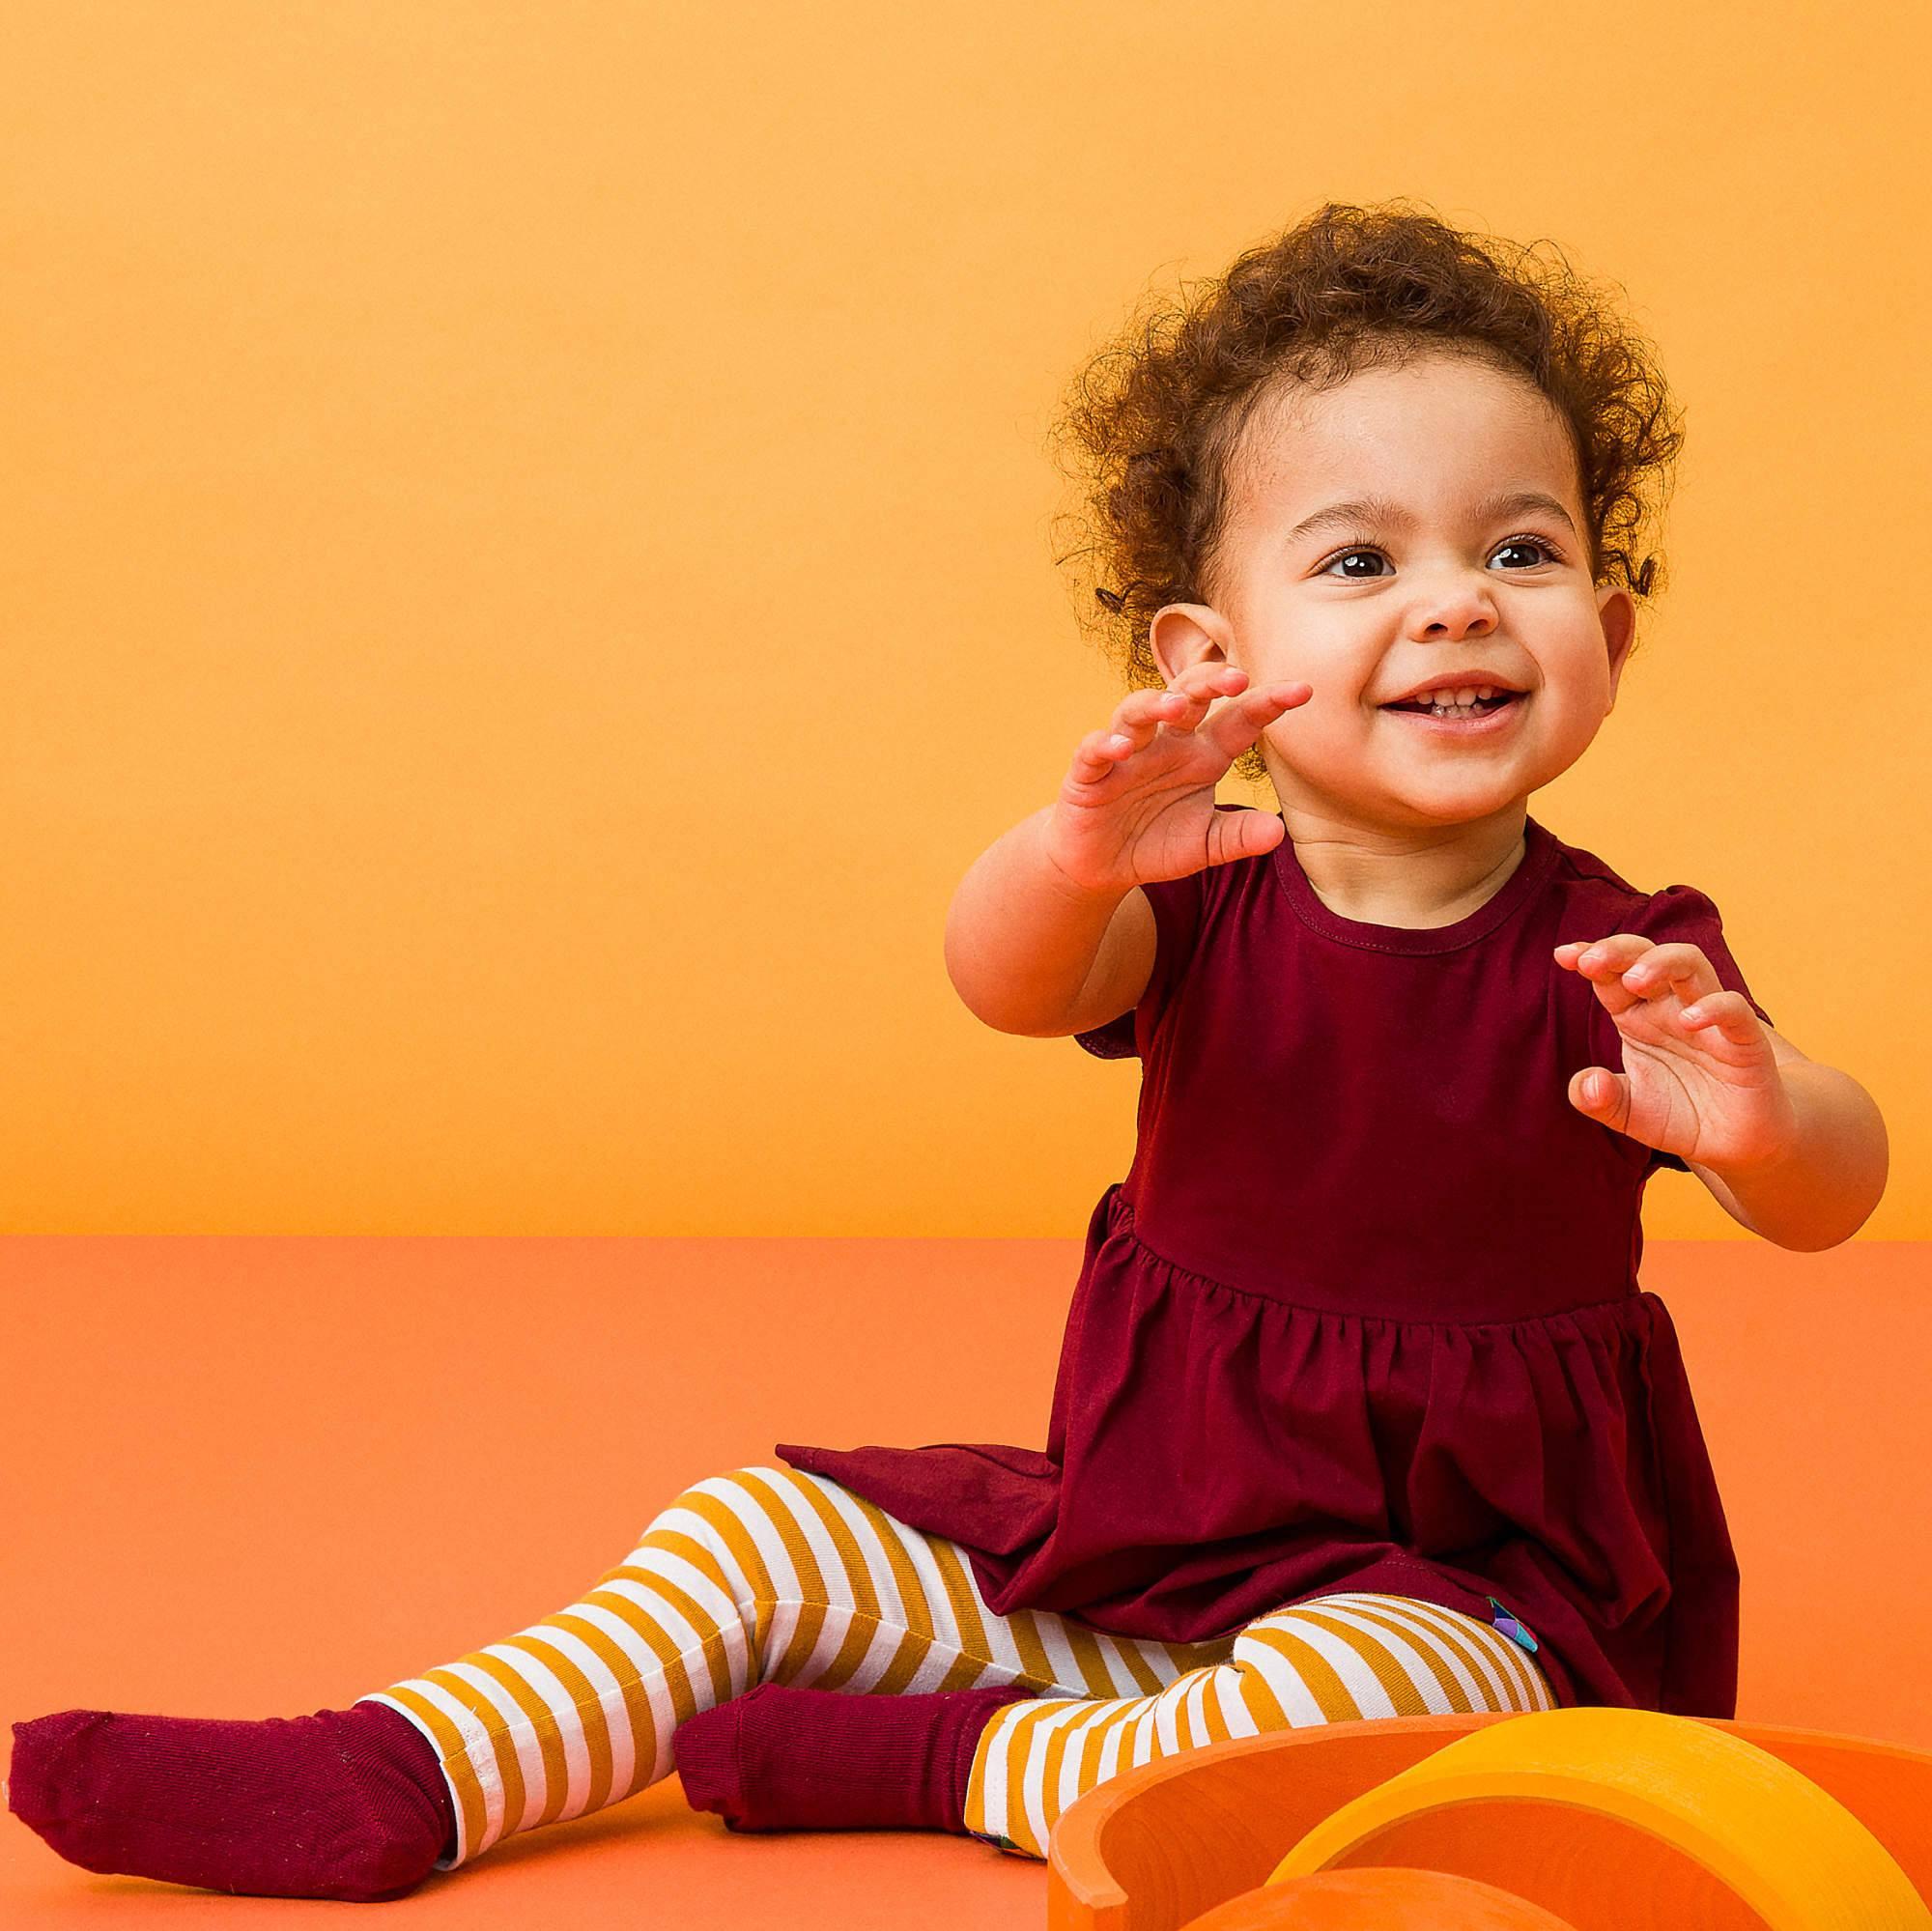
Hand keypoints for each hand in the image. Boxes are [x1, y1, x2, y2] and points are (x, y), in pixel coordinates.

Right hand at [1042, 664, 1310, 894]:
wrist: (1101, 867)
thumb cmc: (1156, 844)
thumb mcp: (1205, 846)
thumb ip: (1238, 837)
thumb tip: (1277, 832)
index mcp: (1202, 755)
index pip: (1239, 720)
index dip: (1268, 703)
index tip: (1303, 691)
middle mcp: (1166, 744)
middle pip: (1188, 696)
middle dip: (1210, 682)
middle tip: (1237, 678)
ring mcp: (1126, 755)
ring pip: (1138, 712)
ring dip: (1155, 703)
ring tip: (1175, 705)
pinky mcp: (1088, 774)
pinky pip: (1093, 751)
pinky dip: (1104, 745)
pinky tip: (1120, 749)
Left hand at [1555, 935, 1798, 1171]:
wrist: (1738, 1144)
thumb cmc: (1682, 1115)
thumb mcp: (1630, 1113)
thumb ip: (1599, 1099)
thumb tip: (1587, 1082)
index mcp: (1638, 1018)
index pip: (1612, 975)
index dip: (1591, 958)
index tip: (1564, 955)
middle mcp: (1671, 1010)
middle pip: (1647, 957)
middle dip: (1619, 951)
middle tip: (1591, 961)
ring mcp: (1709, 1021)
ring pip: (1692, 967)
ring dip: (1662, 964)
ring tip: (1635, 980)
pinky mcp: (1746, 1042)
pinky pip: (1735, 1012)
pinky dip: (1714, 1008)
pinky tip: (1688, 1020)